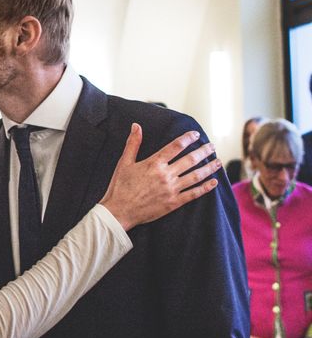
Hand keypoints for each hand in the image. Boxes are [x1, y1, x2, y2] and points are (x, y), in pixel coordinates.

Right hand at [100, 123, 220, 230]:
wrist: (119, 212)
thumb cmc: (119, 187)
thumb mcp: (124, 163)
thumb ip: (133, 143)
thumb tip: (136, 126)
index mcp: (154, 163)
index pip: (176, 146)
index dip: (188, 138)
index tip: (196, 135)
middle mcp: (166, 175)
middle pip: (190, 159)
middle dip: (204, 151)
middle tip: (212, 146)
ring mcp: (171, 189)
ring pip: (196, 176)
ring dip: (209, 167)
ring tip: (217, 161)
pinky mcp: (174, 202)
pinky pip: (194, 194)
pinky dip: (205, 188)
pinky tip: (214, 183)